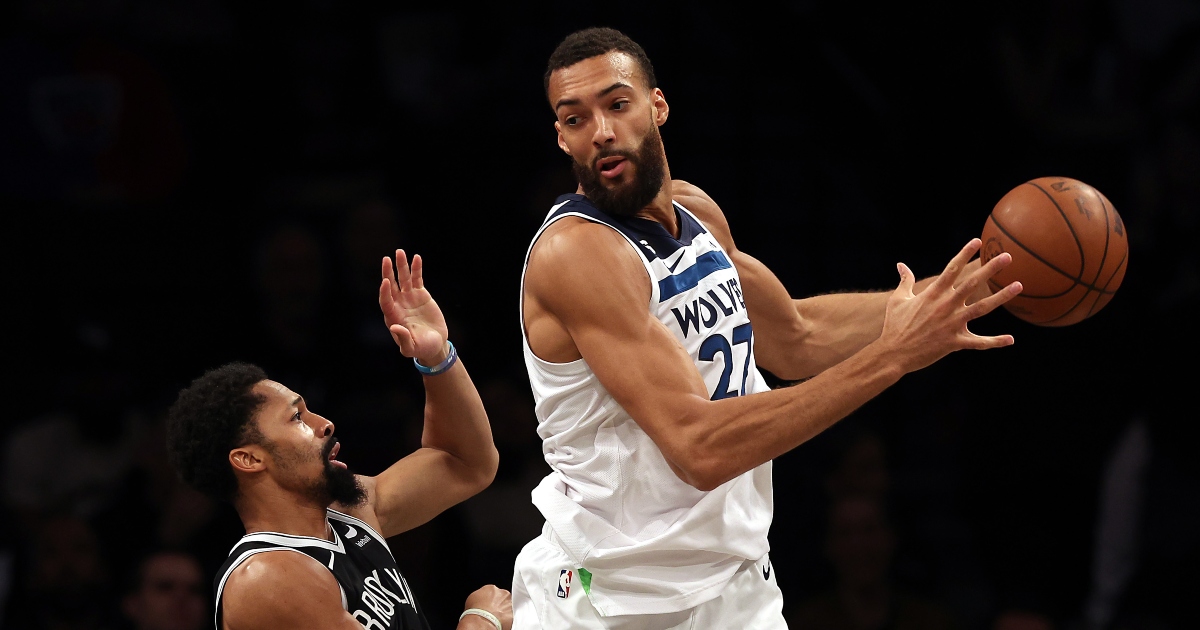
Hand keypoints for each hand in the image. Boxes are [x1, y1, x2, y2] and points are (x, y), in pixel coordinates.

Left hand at [379, 249, 449, 364]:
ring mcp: (409, 298)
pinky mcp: (421, 294)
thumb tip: (394, 327)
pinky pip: (417, 279)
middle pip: (391, 286)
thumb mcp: (411, 348)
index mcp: (393, 317)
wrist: (435, 344)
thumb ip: (403, 339)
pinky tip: (417, 258)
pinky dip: (416, 269)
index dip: (384, 292)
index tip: (385, 281)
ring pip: (403, 279)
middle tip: (386, 259)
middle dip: (388, 272)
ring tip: (400, 252)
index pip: (386, 301)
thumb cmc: (421, 348)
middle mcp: (398, 305)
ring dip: (401, 266)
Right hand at [460, 585, 511, 629]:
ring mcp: (510, 603)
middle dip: (500, 603)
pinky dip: (509, 618)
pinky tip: (503, 621)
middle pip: (503, 597)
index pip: (494, 591)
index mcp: (491, 588)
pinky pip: (513, 615)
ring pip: (509, 605)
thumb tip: (481, 598)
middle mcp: (502, 593)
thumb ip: (480, 595)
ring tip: (498, 617)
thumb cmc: (475, 612)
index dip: (492, 599)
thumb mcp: (472, 598)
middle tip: (494, 610)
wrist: (481, 621)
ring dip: (505, 610)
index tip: (490, 604)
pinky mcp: (514, 613)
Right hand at [879, 238, 1021, 373]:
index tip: (978, 241)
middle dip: (990, 269)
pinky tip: (1010, 339)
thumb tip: (901, 265)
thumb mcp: (897, 300)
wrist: (893, 353)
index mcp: (932, 294)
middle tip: (1007, 256)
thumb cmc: (894, 326)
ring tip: (1019, 285)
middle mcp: (945, 306)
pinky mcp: (954, 342)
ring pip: (982, 308)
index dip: (964, 254)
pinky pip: (978, 342)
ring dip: (1001, 297)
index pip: (951, 269)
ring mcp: (951, 324)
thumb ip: (904, 281)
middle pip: (972, 284)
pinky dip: (995, 342)